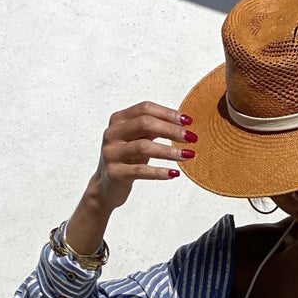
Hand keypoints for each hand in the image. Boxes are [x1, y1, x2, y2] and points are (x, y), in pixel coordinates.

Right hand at [64, 102, 195, 255]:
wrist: (106, 187)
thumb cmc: (127, 160)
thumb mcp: (138, 140)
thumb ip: (153, 129)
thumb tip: (182, 122)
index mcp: (118, 120)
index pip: (145, 109)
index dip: (168, 113)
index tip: (188, 121)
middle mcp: (112, 133)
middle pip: (145, 124)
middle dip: (171, 130)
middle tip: (192, 138)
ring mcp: (111, 153)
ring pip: (144, 147)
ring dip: (169, 151)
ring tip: (188, 155)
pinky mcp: (114, 173)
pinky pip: (140, 171)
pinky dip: (159, 172)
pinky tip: (174, 173)